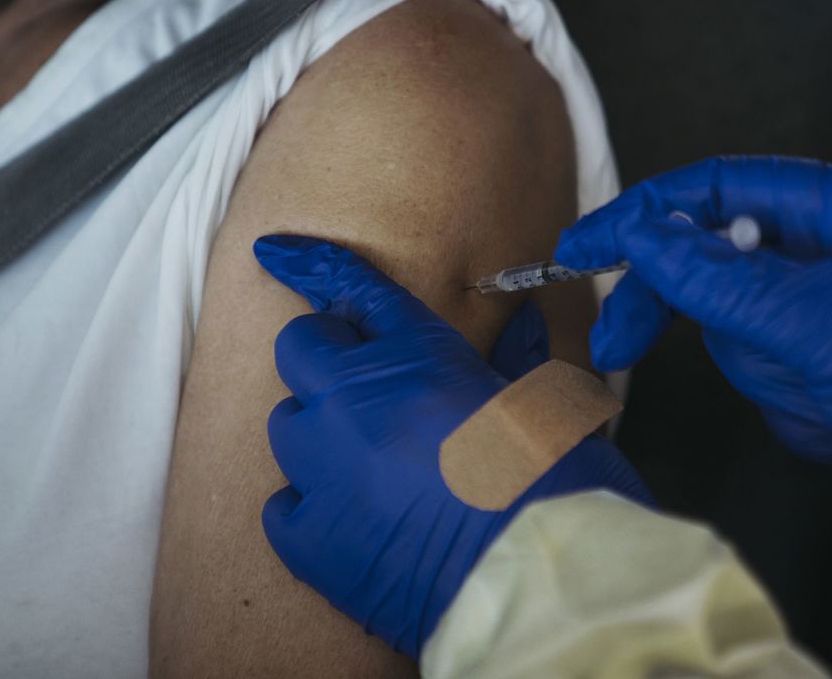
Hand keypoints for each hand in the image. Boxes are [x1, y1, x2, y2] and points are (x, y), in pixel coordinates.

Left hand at [252, 235, 650, 657]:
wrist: (536, 579)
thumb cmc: (556, 486)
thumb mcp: (547, 403)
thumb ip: (517, 358)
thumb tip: (518, 325)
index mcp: (419, 356)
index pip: (353, 290)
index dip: (312, 264)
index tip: (276, 252)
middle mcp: (357, 400)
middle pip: (299, 348)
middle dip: (327, 358)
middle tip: (367, 390)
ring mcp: (326, 469)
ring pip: (287, 423)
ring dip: (320, 434)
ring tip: (369, 465)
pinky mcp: (312, 537)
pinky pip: (281, 504)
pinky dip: (307, 505)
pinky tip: (349, 516)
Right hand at [555, 156, 831, 565]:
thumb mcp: (813, 322)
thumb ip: (715, 278)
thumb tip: (642, 235)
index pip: (719, 190)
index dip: (643, 215)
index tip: (583, 247)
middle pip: (721, 267)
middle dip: (701, 315)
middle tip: (621, 346)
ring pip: (743, 333)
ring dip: (772, 374)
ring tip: (828, 394)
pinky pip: (775, 377)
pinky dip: (798, 406)